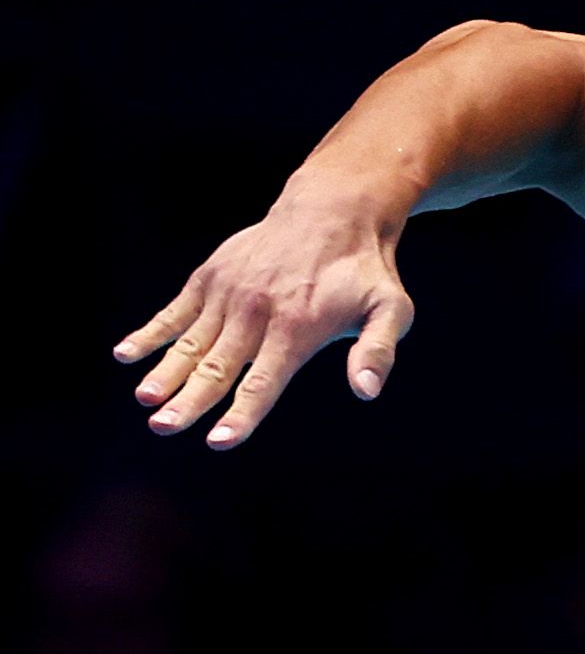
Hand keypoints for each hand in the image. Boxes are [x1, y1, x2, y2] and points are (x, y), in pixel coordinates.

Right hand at [111, 178, 416, 448]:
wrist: (333, 211)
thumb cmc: (363, 272)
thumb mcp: (390, 309)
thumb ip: (377, 350)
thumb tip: (367, 391)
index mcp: (298, 327)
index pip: (265, 380)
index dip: (243, 414)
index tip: (219, 441)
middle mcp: (257, 312)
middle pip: (220, 367)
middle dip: (191, 400)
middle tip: (163, 427)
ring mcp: (229, 293)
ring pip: (193, 343)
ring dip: (166, 372)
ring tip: (145, 399)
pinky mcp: (210, 278)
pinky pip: (176, 311)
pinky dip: (151, 332)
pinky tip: (125, 354)